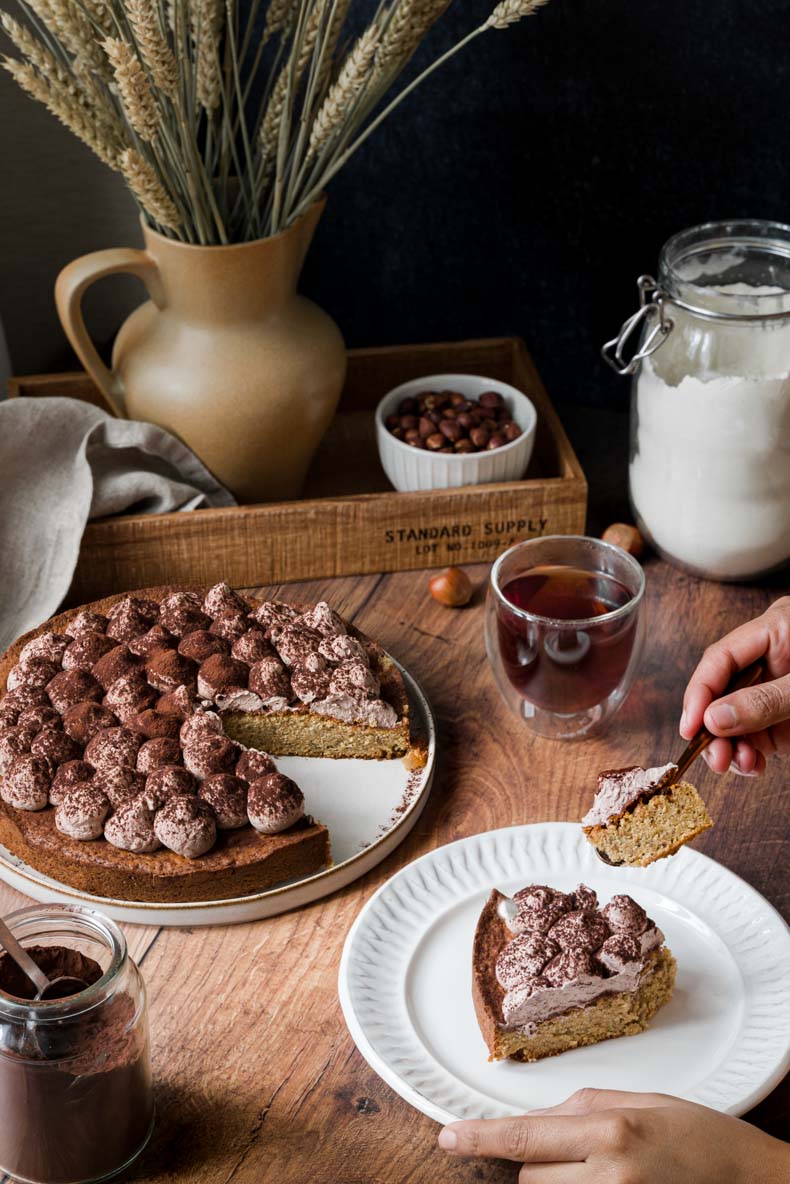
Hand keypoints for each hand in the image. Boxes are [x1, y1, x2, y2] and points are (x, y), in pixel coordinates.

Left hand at [437, 1088, 788, 1181]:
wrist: (751, 1181)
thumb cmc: (701, 1137)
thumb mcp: (639, 1102)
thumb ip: (579, 1108)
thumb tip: (532, 1119)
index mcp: (611, 1133)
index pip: (524, 1138)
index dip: (478, 1138)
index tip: (446, 1137)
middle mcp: (609, 1179)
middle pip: (529, 1175)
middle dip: (539, 1161)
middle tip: (581, 1150)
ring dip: (556, 1183)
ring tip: (602, 1170)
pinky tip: (600, 1182)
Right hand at [680, 596, 789, 774]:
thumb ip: (765, 700)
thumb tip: (714, 719)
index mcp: (775, 629)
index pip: (719, 657)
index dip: (700, 692)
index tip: (691, 726)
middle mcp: (768, 659)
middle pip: (721, 690)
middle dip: (713, 727)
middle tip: (714, 756)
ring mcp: (774, 688)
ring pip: (733, 718)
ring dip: (729, 746)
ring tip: (736, 764)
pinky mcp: (782, 716)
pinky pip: (754, 736)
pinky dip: (749, 755)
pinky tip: (752, 765)